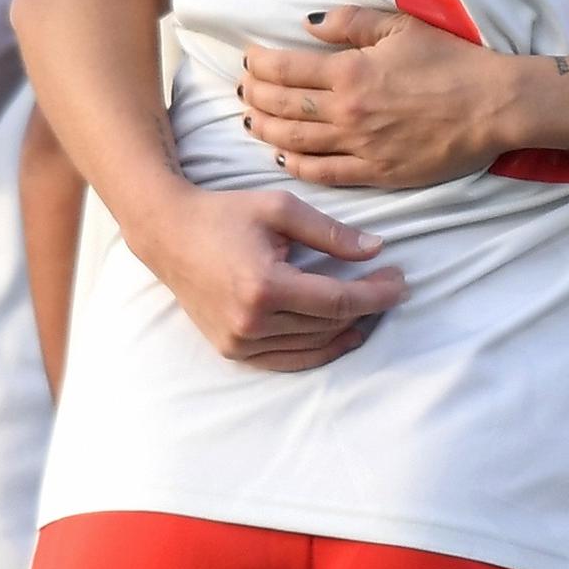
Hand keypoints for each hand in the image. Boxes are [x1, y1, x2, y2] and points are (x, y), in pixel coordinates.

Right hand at [121, 183, 406, 370]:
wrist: (168, 234)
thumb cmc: (224, 214)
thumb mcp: (280, 209)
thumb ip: (331, 232)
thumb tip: (376, 250)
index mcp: (263, 286)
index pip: (337, 301)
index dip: (376, 294)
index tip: (400, 281)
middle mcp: (250, 323)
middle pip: (328, 324)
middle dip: (368, 306)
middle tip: (391, 286)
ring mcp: (239, 342)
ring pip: (313, 344)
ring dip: (347, 328)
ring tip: (371, 307)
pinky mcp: (232, 350)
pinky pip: (288, 360)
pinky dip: (319, 350)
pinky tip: (343, 333)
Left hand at [238, 7, 518, 187]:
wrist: (493, 106)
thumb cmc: (452, 61)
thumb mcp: (401, 27)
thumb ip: (350, 22)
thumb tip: (306, 24)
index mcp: (350, 72)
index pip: (285, 69)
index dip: (259, 64)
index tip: (249, 60)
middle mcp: (347, 112)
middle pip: (282, 107)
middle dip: (255, 97)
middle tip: (243, 91)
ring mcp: (360, 146)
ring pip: (295, 143)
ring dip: (266, 132)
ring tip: (250, 122)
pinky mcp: (377, 173)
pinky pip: (325, 174)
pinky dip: (297, 167)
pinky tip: (283, 159)